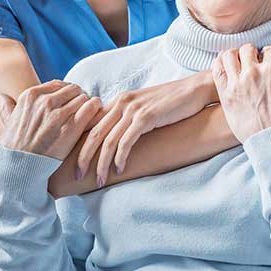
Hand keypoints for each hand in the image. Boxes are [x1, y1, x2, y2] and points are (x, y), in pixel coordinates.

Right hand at [0, 81, 100, 160]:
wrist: (20, 168)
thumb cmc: (14, 147)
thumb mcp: (8, 122)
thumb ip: (6, 106)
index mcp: (31, 96)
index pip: (59, 84)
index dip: (67, 93)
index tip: (69, 102)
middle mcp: (45, 101)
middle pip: (73, 89)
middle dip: (79, 97)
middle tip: (82, 108)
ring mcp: (59, 113)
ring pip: (84, 97)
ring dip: (88, 104)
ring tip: (89, 113)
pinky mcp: (72, 126)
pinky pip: (91, 107)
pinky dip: (96, 108)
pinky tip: (95, 115)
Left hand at [76, 73, 214, 187]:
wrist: (195, 90)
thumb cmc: (172, 102)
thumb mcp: (145, 107)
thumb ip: (129, 118)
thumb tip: (116, 137)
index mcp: (119, 100)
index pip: (91, 123)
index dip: (79, 143)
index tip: (74, 162)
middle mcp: (122, 102)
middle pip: (94, 133)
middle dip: (83, 157)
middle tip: (77, 176)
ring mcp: (134, 109)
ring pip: (108, 141)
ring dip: (101, 164)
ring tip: (99, 180)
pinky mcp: (146, 117)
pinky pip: (126, 141)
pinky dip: (120, 158)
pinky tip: (119, 170)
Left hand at [212, 44, 270, 143]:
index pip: (269, 50)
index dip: (270, 55)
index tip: (269, 63)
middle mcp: (254, 73)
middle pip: (247, 49)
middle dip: (252, 53)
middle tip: (253, 62)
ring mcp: (237, 83)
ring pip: (229, 56)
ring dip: (234, 56)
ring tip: (238, 63)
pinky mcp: (226, 95)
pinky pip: (217, 70)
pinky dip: (219, 64)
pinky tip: (226, 69)